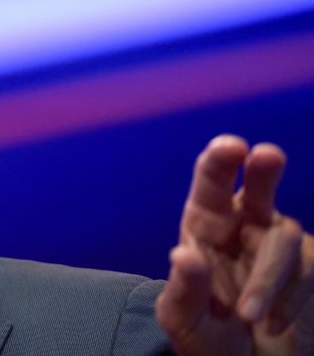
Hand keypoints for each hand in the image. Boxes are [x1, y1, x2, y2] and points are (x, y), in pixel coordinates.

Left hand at [155, 135, 313, 354]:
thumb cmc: (206, 337)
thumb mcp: (183, 319)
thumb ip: (183, 289)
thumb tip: (184, 253)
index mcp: (205, 227)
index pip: (210, 186)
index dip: (220, 162)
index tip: (233, 147)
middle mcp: (243, 227)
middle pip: (257, 188)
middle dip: (264, 169)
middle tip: (266, 155)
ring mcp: (279, 246)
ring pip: (284, 239)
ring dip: (268, 279)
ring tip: (250, 317)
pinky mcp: (308, 271)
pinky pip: (308, 270)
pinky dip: (290, 298)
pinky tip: (273, 323)